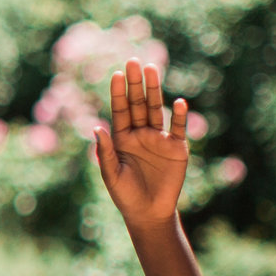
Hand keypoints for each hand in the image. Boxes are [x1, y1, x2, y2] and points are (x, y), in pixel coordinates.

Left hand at [91, 58, 189, 229]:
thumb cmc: (125, 195)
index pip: (119, 110)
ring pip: (156, 109)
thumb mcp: (111, 175)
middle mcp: (140, 133)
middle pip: (138, 103)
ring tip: (152, 69)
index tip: (117, 73)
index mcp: (122, 138)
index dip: (118, 92)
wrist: (148, 213)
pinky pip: (177, 128)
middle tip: (134, 61)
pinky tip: (178, 102)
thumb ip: (105, 152)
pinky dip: (178, 115)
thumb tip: (96, 128)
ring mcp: (159, 138)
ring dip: (155, 90)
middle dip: (136, 84)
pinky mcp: (176, 148)